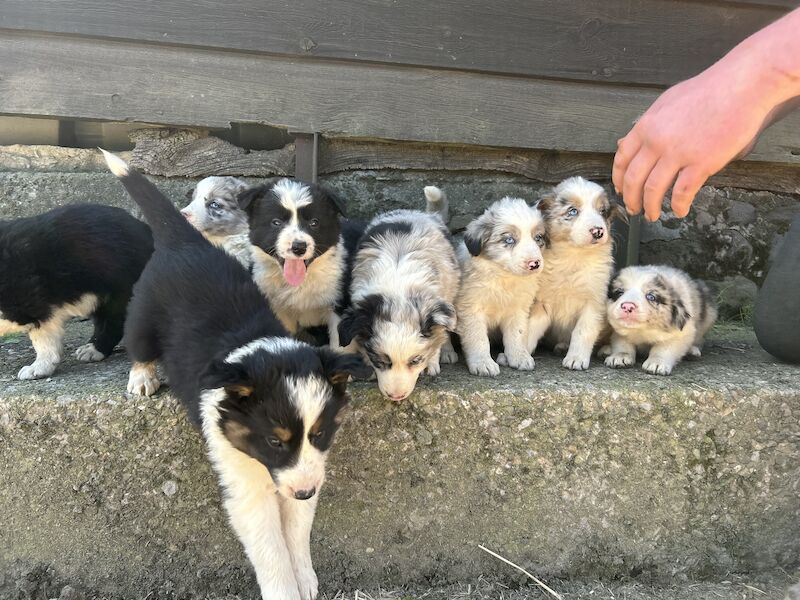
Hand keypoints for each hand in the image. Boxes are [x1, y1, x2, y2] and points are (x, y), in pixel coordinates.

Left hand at [612, 63, 773, 221]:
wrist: (742, 85)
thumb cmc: (708, 91)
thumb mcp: (668, 103)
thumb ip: (649, 124)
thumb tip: (628, 140)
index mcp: (646, 126)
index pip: (622, 158)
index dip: (619, 178)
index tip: (620, 190)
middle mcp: (656, 141)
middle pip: (634, 179)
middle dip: (631, 199)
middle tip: (634, 209)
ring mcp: (677, 153)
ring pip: (653, 190)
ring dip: (650, 207)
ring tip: (653, 215)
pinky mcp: (701, 163)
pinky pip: (682, 193)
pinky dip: (679, 206)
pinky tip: (680, 211)